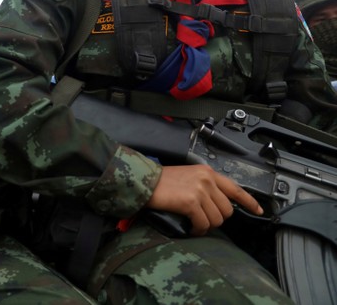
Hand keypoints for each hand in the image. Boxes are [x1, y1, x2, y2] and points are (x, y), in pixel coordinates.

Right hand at [146, 164, 262, 235]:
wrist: (144, 181)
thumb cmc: (162, 181)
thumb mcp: (188, 176)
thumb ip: (205, 186)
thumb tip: (217, 204)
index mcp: (207, 172)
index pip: (235, 188)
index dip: (249, 202)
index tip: (258, 210)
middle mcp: (207, 179)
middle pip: (227, 210)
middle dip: (216, 218)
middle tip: (202, 218)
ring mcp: (200, 191)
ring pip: (216, 219)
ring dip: (206, 225)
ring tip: (194, 222)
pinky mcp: (191, 202)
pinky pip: (203, 224)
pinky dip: (197, 229)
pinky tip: (190, 227)